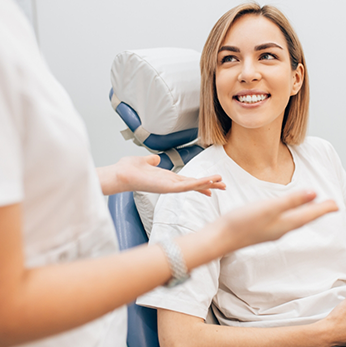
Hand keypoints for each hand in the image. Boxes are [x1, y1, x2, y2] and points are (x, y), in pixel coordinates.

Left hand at [97, 155, 225, 195]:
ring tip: (222, 183)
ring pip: (193, 186)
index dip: (200, 182)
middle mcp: (170, 184)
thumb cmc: (128, 169)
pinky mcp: (168, 188)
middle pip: (194, 184)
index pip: (187, 181)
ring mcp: (170, 187)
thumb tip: (155, 158)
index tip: (212, 184)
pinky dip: (199, 184)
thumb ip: (151, 160)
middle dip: (209, 185)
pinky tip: (209, 182)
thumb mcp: (144, 161)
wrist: (120, 174)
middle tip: (224, 186)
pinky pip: (187, 186)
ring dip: (208, 184)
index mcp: (167, 178)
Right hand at [220, 190, 337, 249]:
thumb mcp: (269, 208)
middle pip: (305, 219)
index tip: (337, 205)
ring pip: (295, 221)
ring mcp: (272, 231)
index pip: (310, 215)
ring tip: (313, 208)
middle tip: (330, 206)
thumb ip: (292, 201)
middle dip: (318, 212)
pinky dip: (292, 215)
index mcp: (286, 223)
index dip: (324, 208)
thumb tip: (314, 193)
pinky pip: (284, 222)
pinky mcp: (262, 230)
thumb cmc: (242, 223)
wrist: (220, 239)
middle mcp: (281, 229)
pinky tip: (287, 213)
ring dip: (306, 214)